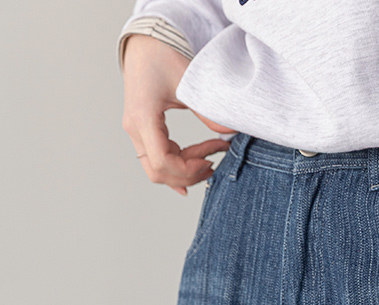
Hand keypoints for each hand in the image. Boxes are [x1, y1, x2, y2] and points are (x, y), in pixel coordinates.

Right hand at [121, 35, 235, 195]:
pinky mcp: (143, 131)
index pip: (163, 162)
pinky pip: (157, 160)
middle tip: (213, 165)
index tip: (211, 160)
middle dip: (188, 175)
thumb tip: (231, 135)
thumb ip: (209, 113)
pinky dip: (177, 167)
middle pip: (158, 172)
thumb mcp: (190, 83)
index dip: (189, 169)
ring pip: (157, 170)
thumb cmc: (163, 55)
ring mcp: (136, 131)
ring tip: (210, 159)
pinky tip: (197, 167)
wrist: (147, 42)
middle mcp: (135, 128)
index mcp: (142, 118)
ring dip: (185, 171)